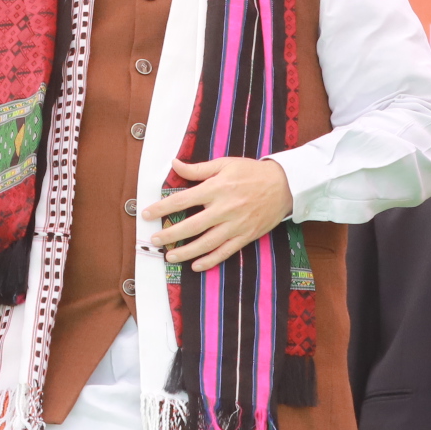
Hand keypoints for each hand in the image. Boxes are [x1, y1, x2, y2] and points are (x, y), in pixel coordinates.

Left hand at [145, 156, 293, 271]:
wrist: (284, 185)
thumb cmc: (251, 172)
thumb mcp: (225, 164)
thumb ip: (198, 169)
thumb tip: (174, 164)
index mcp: (216, 188)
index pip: (183, 200)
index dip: (162, 207)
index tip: (146, 213)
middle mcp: (224, 208)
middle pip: (191, 225)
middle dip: (170, 234)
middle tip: (155, 240)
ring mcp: (235, 225)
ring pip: (206, 243)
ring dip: (186, 252)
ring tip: (170, 257)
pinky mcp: (246, 236)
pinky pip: (225, 252)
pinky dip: (210, 261)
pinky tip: (196, 265)